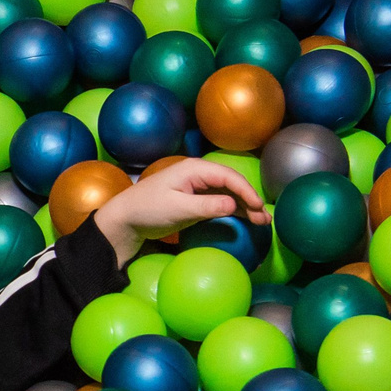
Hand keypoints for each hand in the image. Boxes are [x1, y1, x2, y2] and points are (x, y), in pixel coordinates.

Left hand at [92, 158, 268, 264]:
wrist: (125, 219)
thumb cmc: (147, 210)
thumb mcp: (178, 209)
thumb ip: (206, 206)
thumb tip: (233, 204)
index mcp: (194, 169)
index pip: (227, 176)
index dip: (246, 190)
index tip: (258, 206)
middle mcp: (198, 174)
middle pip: (231, 184)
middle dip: (250, 199)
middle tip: (265, 218)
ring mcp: (198, 187)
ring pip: (228, 194)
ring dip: (245, 206)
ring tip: (262, 221)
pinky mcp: (195, 200)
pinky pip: (219, 202)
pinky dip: (233, 211)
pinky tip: (245, 219)